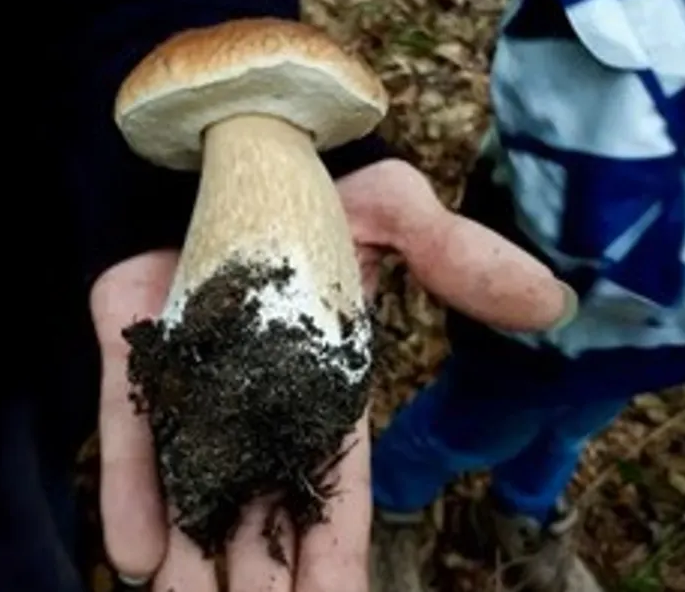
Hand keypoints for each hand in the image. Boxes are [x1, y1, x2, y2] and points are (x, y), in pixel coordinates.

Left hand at [90, 159, 573, 591]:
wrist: (232, 138)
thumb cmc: (319, 177)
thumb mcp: (396, 213)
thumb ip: (461, 259)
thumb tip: (552, 303)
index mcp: (321, 386)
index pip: (334, 490)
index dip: (335, 556)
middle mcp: (257, 396)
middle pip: (261, 508)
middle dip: (261, 578)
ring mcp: (193, 377)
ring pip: (195, 487)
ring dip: (194, 561)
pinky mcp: (136, 346)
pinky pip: (132, 430)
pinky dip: (133, 492)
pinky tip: (138, 558)